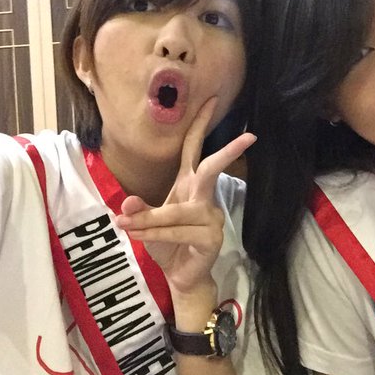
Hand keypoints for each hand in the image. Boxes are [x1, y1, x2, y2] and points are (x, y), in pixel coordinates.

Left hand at [115, 97, 255, 294]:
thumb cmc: (167, 243)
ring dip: (150, 220)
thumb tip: (127, 204)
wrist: (179, 275)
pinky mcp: (211, 237)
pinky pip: (177, 232)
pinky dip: (156, 235)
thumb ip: (139, 212)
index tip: (211, 99)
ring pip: (177, 211)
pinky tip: (140, 238)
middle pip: (212, 168)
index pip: (194, 148)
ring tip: (125, 226)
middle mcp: (203, 196)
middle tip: (249, 137)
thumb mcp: (145, 224)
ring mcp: (211, 216)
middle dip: (228, 151)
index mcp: (188, 184)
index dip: (200, 124)